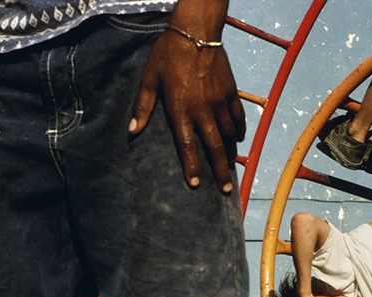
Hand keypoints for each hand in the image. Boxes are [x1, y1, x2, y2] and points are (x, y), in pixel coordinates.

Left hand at [128, 27, 245, 192]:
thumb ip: (143, 107)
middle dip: (220, 171)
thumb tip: (132, 131)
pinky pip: (238, 117)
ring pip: (228, 134)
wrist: (195, 31)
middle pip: (214, 147)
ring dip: (231, 154)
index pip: (187, 145)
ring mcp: (219, 101)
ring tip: (232, 168)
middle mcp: (202, 109)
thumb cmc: (168, 54)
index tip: (194, 183)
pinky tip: (239, 139)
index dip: (191, 166)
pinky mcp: (230, 92)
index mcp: (180, 109)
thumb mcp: (149, 79)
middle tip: (225, 189)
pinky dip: (239, 130)